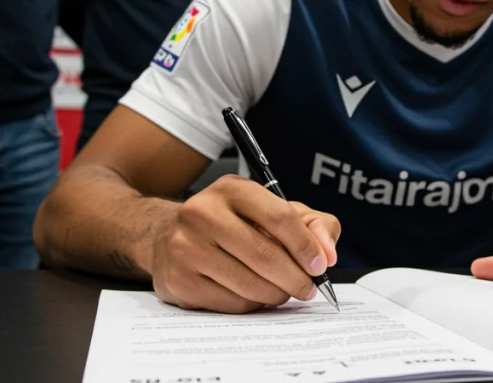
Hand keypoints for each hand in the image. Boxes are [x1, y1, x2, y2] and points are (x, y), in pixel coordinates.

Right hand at [150, 175, 339, 313]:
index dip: (306, 246)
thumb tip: (328, 253)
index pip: (280, 217)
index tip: (320, 265)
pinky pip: (231, 303)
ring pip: (249, 284)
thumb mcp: (271, 209)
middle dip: (296, 278)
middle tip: (308, 288)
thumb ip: (311, 224)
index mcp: (232, 189)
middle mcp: (203, 213)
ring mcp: (186, 247)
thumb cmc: (229, 223)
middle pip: (265, 256)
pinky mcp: (179, 280)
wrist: (164, 236)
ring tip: (282, 291)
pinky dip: (252, 304)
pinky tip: (254, 295)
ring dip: (276, 294)